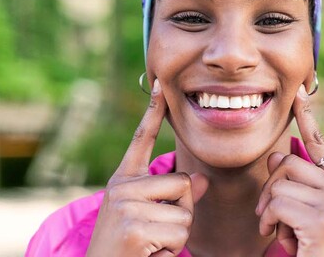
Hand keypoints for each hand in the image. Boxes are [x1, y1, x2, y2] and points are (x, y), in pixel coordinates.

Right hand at [87, 79, 208, 256]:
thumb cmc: (130, 250)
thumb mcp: (151, 218)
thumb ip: (175, 197)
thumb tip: (202, 180)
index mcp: (124, 181)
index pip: (140, 140)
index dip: (152, 111)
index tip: (159, 83)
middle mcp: (121, 187)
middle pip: (183, 183)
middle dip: (181, 213)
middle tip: (156, 234)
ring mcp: (125, 205)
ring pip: (185, 213)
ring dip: (177, 237)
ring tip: (151, 246)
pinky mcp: (134, 227)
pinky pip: (179, 232)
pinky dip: (171, 250)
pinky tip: (149, 254)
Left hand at [256, 85, 323, 256]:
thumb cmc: (312, 251)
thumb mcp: (302, 214)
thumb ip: (295, 185)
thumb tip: (277, 155)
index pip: (321, 145)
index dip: (308, 118)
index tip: (301, 94)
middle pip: (289, 163)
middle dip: (269, 188)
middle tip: (268, 216)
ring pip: (280, 183)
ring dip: (268, 209)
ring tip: (277, 231)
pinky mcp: (322, 219)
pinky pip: (277, 204)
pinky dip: (268, 221)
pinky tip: (277, 238)